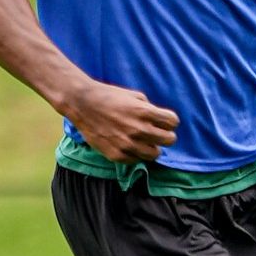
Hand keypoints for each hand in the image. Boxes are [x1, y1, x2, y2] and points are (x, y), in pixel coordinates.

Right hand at [60, 80, 178, 163]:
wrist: (81, 104)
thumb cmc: (109, 96)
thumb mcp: (135, 95)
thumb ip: (150, 108)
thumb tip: (161, 120)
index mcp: (144, 112)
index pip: (173, 122)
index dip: (169, 121)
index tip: (163, 121)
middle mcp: (138, 129)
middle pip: (170, 140)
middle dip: (166, 135)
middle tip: (158, 133)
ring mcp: (127, 144)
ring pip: (155, 154)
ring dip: (153, 147)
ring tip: (145, 141)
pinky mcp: (117, 155)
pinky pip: (137, 160)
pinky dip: (137, 154)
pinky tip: (130, 145)